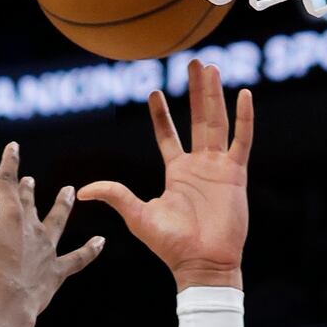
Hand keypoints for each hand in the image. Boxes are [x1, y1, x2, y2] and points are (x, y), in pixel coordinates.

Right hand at [0, 141, 103, 318]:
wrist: (7, 306)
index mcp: (10, 217)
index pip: (7, 183)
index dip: (9, 163)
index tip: (14, 147)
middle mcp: (32, 229)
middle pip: (30, 203)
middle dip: (28, 190)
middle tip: (30, 180)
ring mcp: (48, 250)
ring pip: (58, 221)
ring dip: (63, 206)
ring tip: (70, 192)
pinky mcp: (56, 271)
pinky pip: (78, 258)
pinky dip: (90, 250)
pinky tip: (100, 242)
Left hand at [78, 61, 251, 288]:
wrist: (201, 263)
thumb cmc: (171, 245)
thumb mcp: (137, 216)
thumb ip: (115, 195)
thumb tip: (82, 190)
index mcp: (177, 173)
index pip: (167, 135)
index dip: (161, 114)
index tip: (154, 91)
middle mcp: (198, 166)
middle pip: (197, 119)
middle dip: (195, 91)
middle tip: (194, 62)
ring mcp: (218, 168)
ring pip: (217, 122)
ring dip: (214, 95)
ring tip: (211, 68)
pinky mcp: (236, 174)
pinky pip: (242, 140)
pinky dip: (244, 117)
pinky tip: (244, 94)